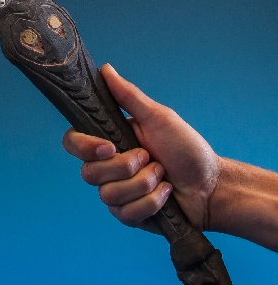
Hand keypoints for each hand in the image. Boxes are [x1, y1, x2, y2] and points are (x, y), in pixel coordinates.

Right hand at [62, 64, 221, 229]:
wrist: (211, 185)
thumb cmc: (186, 148)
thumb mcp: (158, 117)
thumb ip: (128, 96)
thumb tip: (105, 69)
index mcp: (110, 140)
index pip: (73, 143)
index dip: (84, 146)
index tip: (110, 146)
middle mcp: (108, 167)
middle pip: (89, 173)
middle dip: (125, 167)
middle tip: (149, 157)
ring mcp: (117, 193)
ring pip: (108, 195)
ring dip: (142, 184)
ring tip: (162, 176)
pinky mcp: (129, 215)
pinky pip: (125, 214)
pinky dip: (150, 203)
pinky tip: (166, 195)